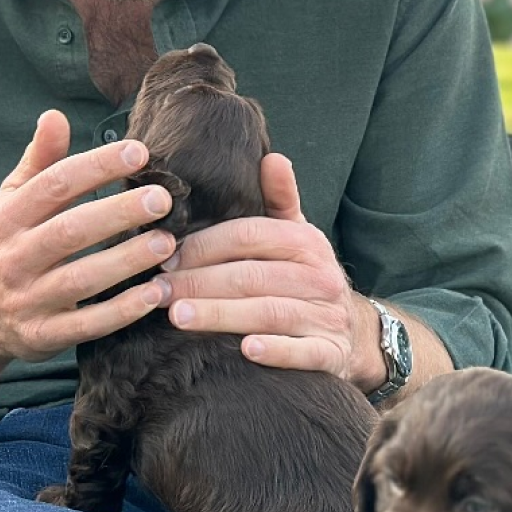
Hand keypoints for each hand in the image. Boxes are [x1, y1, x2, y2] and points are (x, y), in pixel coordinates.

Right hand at [0, 110, 178, 362]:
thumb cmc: (4, 246)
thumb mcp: (9, 201)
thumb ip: (38, 162)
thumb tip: (55, 115)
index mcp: (8, 217)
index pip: (55, 185)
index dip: (97, 166)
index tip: (139, 152)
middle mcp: (14, 257)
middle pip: (70, 231)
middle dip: (118, 213)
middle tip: (163, 198)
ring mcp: (27, 300)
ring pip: (81, 279)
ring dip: (127, 261)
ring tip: (168, 243)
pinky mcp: (43, 336)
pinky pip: (87, 324)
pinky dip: (122, 311)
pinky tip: (157, 294)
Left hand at [155, 153, 385, 387]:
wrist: (354, 335)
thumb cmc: (305, 280)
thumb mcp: (297, 237)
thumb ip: (280, 199)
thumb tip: (272, 157)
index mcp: (306, 242)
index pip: (249, 236)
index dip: (205, 246)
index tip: (166, 258)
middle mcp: (320, 277)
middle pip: (252, 276)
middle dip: (199, 282)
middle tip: (158, 291)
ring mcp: (327, 317)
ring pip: (270, 313)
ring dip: (221, 315)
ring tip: (178, 317)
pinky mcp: (331, 354)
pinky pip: (303, 352)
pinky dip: (276, 351)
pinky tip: (246, 351)